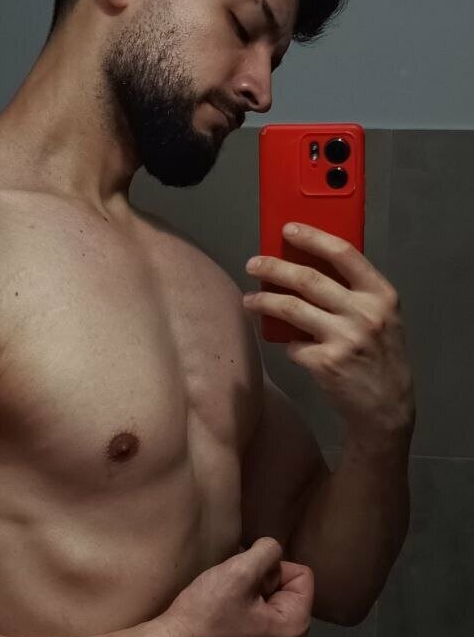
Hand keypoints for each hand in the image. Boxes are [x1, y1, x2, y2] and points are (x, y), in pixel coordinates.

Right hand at [161, 537, 314, 636]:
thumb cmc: (206, 614)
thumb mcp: (238, 572)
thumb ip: (266, 552)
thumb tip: (273, 550)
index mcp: (295, 626)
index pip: (302, 574)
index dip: (272, 567)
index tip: (244, 580)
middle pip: (287, 588)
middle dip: (261, 580)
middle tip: (232, 590)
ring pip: (268, 600)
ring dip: (247, 592)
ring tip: (223, 601)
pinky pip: (256, 617)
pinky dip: (240, 609)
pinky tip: (219, 615)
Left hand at [243, 223, 415, 443]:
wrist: (387, 407)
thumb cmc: (380, 357)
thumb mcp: (383, 318)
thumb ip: (355, 293)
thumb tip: (308, 266)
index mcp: (381, 295)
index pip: (344, 254)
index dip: (312, 237)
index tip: (287, 229)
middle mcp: (365, 313)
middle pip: (308, 279)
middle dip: (274, 268)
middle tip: (253, 264)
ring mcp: (344, 338)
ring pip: (291, 308)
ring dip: (264, 301)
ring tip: (250, 299)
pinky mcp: (325, 363)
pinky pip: (293, 344)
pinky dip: (288, 343)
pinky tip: (290, 344)